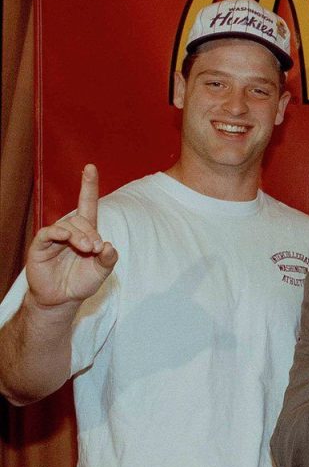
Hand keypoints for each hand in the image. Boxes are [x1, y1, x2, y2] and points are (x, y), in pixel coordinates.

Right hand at [24, 164, 117, 309]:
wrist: (62, 299)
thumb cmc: (81, 282)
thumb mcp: (102, 272)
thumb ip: (109, 259)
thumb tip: (108, 246)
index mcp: (86, 233)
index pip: (88, 204)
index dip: (89, 186)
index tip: (90, 167)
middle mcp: (70, 231)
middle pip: (81, 219)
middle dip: (90, 233)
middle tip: (94, 249)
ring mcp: (54, 238)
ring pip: (67, 225)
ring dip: (79, 236)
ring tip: (87, 250)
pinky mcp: (41, 246)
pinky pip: (48, 233)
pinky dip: (58, 233)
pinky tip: (66, 238)